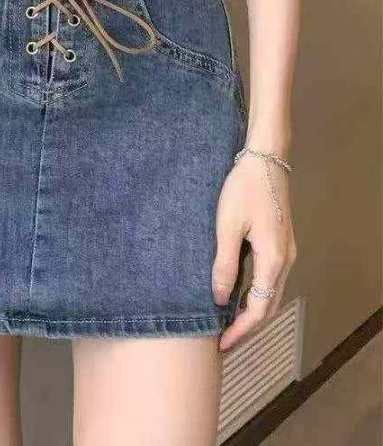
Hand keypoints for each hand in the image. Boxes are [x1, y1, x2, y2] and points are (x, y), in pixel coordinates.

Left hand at [211, 149, 296, 351]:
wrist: (265, 160)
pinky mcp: (280, 242)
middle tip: (222, 341)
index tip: (221, 345)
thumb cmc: (243, 189)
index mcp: (273, 260)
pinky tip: (238, 294)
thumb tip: (220, 298)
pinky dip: (255, 293)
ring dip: (252, 311)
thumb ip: (224, 264)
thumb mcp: (227, 226)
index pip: (259, 310)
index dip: (241, 331)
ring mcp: (286, 251)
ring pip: (271, 293)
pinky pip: (269, 278)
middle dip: (247, 327)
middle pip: (269, 306)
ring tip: (227, 323)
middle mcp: (285, 261)